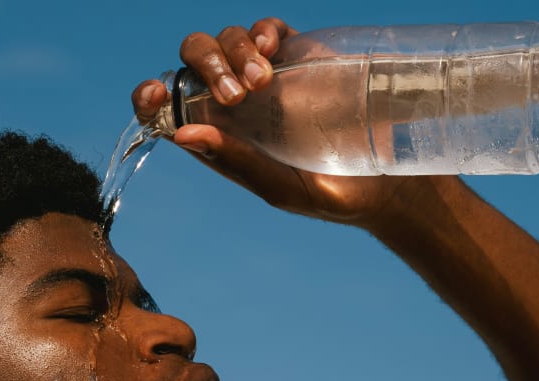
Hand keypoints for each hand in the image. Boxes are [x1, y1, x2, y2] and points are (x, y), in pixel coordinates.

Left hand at [131, 18, 440, 226]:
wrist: (388, 179)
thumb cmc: (330, 194)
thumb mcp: (279, 186)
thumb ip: (235, 160)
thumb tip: (182, 132)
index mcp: (218, 135)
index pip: (168, 108)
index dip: (150, 96)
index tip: (153, 92)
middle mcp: (234, 103)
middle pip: (193, 60)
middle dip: (204, 64)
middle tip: (235, 94)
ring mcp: (265, 76)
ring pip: (225, 39)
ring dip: (232, 51)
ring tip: (262, 80)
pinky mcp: (298, 56)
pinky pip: (266, 29)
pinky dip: (261, 30)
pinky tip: (270, 47)